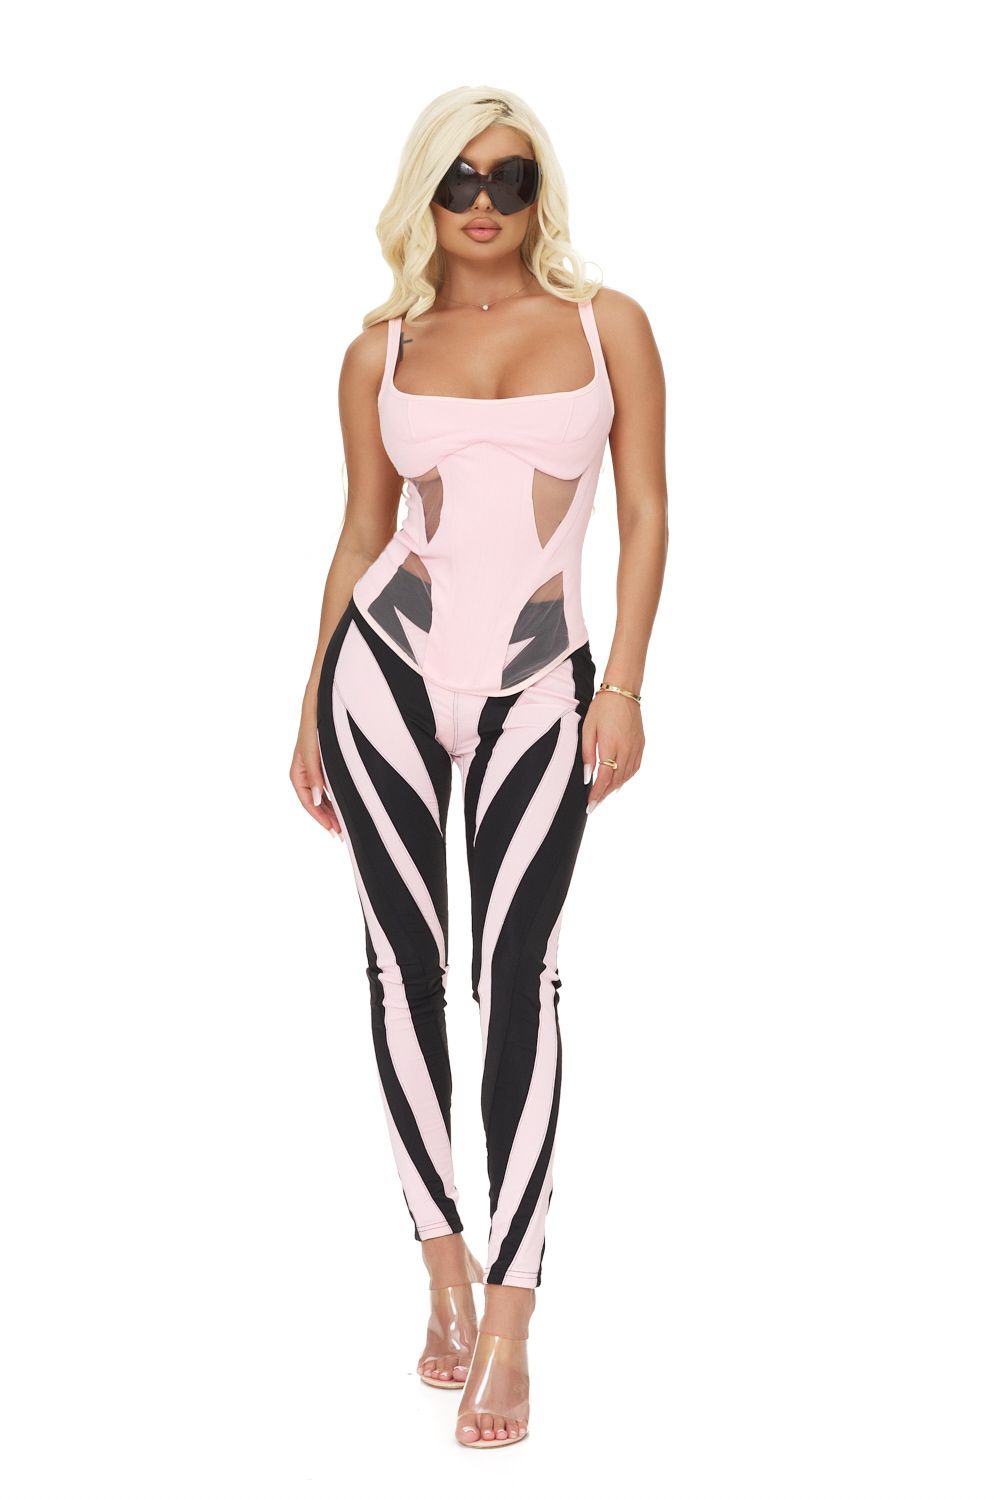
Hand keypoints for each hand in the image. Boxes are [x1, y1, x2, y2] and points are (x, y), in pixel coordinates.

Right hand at [290, 701, 342, 837]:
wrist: (321, 703)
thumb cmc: (315, 725)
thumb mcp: (314, 752)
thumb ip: (315, 775)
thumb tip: (317, 800)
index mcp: (298, 772)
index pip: (307, 801)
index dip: (319, 817)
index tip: (332, 830)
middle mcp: (304, 772)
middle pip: (314, 802)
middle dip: (326, 818)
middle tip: (340, 835)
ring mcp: (314, 769)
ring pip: (321, 796)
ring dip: (330, 811)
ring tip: (342, 825)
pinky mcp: (322, 764)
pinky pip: (326, 787)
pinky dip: (333, 798)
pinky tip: (342, 806)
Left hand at [581, 691, 643, 812]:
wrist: (623, 692)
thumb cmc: (602, 708)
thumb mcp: (588, 728)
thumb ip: (587, 753)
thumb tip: (587, 775)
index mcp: (610, 745)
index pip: (605, 777)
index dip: (597, 793)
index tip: (590, 804)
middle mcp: (626, 749)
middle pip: (616, 780)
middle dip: (604, 795)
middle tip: (594, 805)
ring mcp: (635, 747)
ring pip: (626, 776)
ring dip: (615, 788)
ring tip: (603, 796)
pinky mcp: (641, 744)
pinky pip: (635, 767)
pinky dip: (626, 778)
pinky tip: (618, 782)